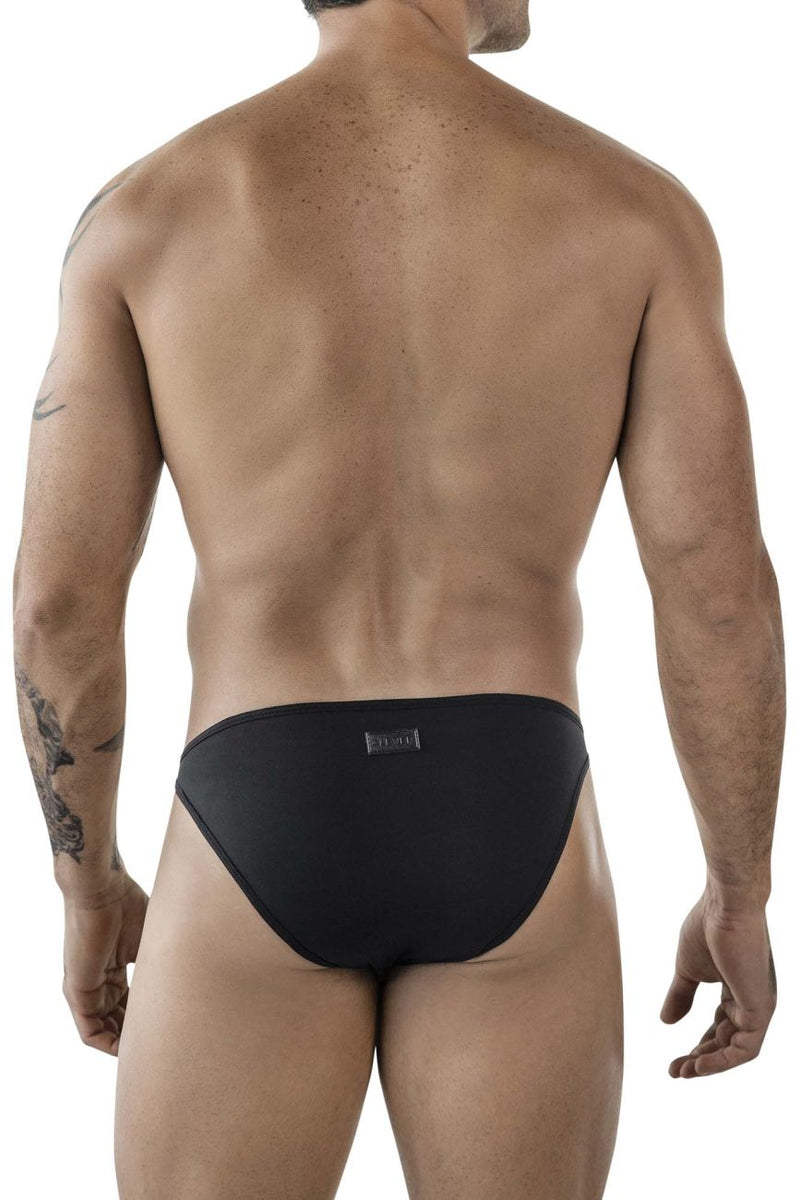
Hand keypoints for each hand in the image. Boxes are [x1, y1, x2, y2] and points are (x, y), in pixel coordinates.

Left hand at [62, 873, 148, 1055]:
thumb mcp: (150, 940)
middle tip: (160, 1044)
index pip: (128, 1004)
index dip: (145, 1019)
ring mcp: (85, 987)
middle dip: (136, 1035)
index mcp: (115, 967)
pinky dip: (108, 1044)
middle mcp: (98, 980)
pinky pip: (89, 1031)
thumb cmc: (127, 904)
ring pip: (104, 1029)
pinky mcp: (76, 991)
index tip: (165, 1026)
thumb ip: (160, 963)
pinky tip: (127, 1049)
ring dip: (124, 1044)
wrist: (102, 889)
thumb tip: (189, 978)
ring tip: (148, 1051)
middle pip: (117, 1020)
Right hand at [660, 889, 776, 1076]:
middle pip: (728, 1041)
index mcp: (737, 989)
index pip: (722, 1026)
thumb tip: (665, 1022)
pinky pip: (746, 1049)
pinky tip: (699, 1064)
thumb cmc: (707, 926)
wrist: (725, 905)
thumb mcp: (687, 969)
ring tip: (683, 1071)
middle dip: (701, 1059)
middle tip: (675, 1071)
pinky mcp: (761, 1008)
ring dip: (710, 1065)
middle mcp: (752, 1000)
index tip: (674, 1059)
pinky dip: (722, 1061)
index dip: (700, 1045)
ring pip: (737, 1050)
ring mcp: (759, 1005)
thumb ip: (680, 996)